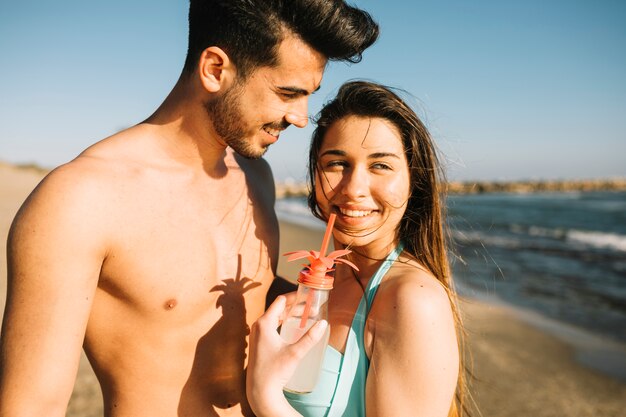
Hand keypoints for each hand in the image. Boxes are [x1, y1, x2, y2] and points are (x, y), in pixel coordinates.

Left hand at [246, 295, 327, 415]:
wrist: (260, 391)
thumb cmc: (275, 372)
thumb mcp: (295, 353)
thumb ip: (310, 338)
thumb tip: (324, 323)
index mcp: (264, 323)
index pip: (281, 301)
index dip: (295, 297)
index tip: (308, 297)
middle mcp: (258, 326)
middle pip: (279, 309)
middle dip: (297, 307)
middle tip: (313, 309)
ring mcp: (257, 334)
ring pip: (276, 317)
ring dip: (291, 315)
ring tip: (307, 317)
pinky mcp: (259, 342)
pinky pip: (272, 325)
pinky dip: (283, 323)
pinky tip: (294, 327)